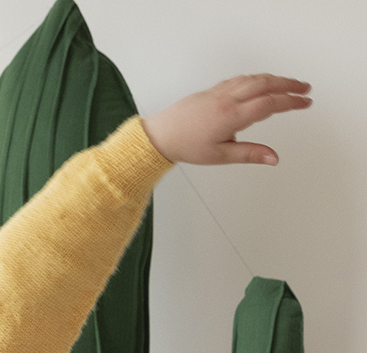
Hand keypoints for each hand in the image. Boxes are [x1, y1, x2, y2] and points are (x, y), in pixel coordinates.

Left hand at [143, 74, 311, 166]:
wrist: (162, 134)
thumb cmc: (187, 146)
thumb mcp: (221, 156)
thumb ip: (250, 154)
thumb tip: (274, 158)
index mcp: (232, 116)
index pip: (270, 104)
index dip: (291, 102)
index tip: (306, 102)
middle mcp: (228, 99)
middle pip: (266, 84)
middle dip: (289, 85)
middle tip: (306, 89)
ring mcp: (222, 91)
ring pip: (255, 78)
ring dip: (276, 79)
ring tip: (291, 84)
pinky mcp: (215, 89)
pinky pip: (242, 78)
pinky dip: (259, 78)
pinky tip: (264, 81)